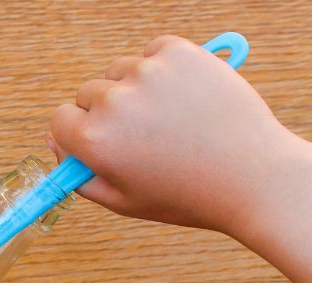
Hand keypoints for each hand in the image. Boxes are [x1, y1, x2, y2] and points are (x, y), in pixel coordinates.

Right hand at [47, 34, 311, 236]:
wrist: (255, 176)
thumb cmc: (189, 194)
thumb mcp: (124, 202)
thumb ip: (80, 176)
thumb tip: (56, 142)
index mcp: (95, 141)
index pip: (61, 120)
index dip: (80, 133)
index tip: (105, 142)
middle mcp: (115, 102)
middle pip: (89, 93)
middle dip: (108, 112)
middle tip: (147, 136)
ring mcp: (148, 72)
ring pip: (122, 71)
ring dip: (136, 88)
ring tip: (171, 118)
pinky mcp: (179, 52)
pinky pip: (154, 52)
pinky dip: (164, 68)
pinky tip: (186, 97)